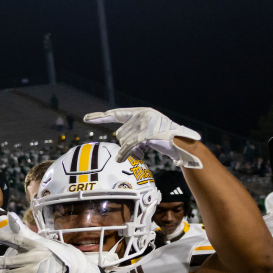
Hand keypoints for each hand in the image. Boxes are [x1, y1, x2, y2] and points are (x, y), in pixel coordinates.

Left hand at [0, 217, 105, 272]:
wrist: (64, 268)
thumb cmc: (43, 251)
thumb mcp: (34, 240)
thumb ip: (20, 229)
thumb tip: (10, 214)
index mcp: (33, 247)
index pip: (19, 241)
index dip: (7, 238)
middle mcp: (32, 260)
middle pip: (7, 263)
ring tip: (6, 272)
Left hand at [84, 107, 202, 168]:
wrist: (185, 144)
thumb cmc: (168, 140)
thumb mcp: (149, 133)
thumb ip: (135, 133)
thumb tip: (120, 139)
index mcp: (142, 112)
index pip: (116, 113)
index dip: (100, 117)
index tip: (86, 119)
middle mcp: (142, 114)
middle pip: (120, 133)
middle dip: (127, 144)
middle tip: (140, 151)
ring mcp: (145, 123)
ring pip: (123, 140)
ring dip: (130, 150)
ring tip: (144, 152)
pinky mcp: (146, 133)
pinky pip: (128, 145)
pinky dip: (124, 153)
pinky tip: (120, 160)